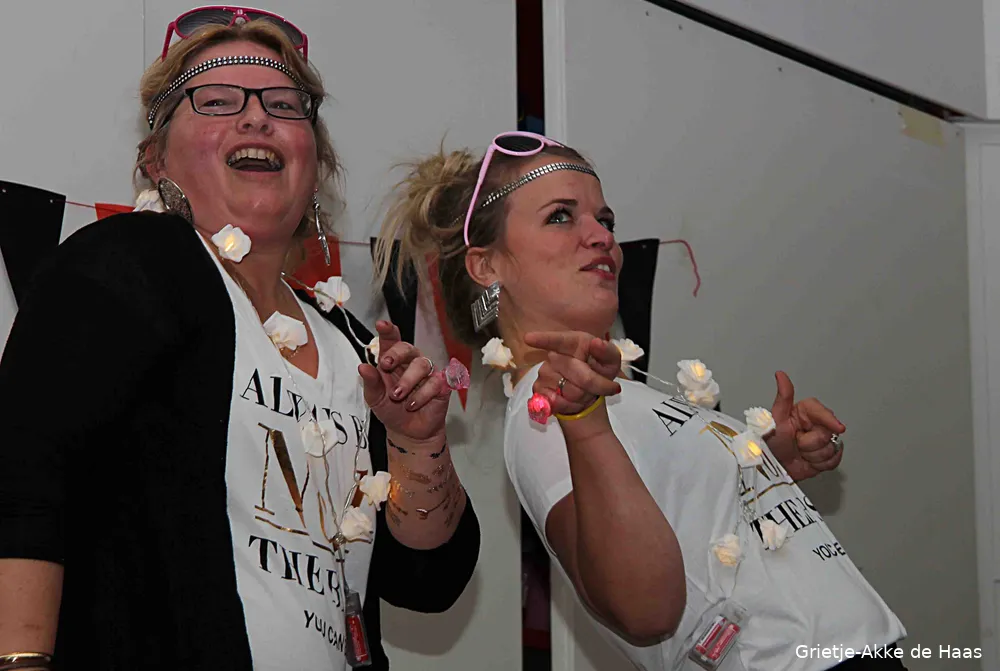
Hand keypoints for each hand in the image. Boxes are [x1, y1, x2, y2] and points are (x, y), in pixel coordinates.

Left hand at [358, 321, 449, 444]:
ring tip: (398, 397)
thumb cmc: (391, 410)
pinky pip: (435, 382)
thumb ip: (370, 382)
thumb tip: (362, 367)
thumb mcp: (375, 398)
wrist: (407, 432)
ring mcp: (427, 373)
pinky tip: (412, 404)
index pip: (391, 341)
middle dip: (396, 354)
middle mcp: (410, 363)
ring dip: (408, 381)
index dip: (388, 331)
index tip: (382, 325)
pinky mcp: (441, 385)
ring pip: (422, 364)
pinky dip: (422, 395)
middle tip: (386, 365)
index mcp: (393, 361)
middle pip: (408, 347)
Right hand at [524, 331, 621, 435]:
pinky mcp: (539, 389)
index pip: (557, 340)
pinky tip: (573, 400)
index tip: (529, 339)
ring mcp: (545, 372)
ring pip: (568, 389)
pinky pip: (556, 401)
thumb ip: (607, 351)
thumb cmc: (600, 372)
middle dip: (595, 384)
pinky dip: (569, 405)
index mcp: (573, 343)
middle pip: (575, 371)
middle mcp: (555, 355)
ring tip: (584, 391)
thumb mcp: (611, 362)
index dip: (543, 339)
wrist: (590, 394)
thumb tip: (596, 343)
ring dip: (582, 396)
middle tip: (605, 387)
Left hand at [766, 371, 845, 480]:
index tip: (836, 427)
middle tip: (796, 444)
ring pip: (832, 448)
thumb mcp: (774, 419)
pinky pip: (834, 460)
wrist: (771, 469)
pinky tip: (808, 461)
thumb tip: (781, 375)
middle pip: (828, 433)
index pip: (823, 412)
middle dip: (811, 443)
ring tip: (800, 453)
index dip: (829, 420)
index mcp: (805, 413)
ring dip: (813, 455)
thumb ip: (783, 397)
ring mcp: (822, 442)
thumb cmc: (769, 443)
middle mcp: (815, 425)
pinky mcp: (826, 457)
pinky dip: (820, 464)